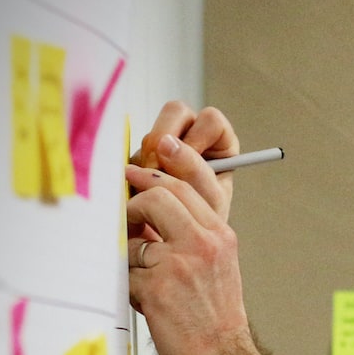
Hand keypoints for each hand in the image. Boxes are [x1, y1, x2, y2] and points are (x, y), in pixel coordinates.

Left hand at [127, 134, 259, 354]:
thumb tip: (153, 208)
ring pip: (137, 229)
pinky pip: (126, 267)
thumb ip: (192, 235)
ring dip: (130, 246)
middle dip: (135, 199)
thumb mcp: (216, 266)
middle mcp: (205, 243)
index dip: (168, 164)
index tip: (150, 154)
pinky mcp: (158, 286)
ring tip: (141, 269)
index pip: (194, 182)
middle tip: (125, 211)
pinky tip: (143, 297)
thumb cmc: (214, 318)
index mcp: (221, 235)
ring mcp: (181, 263)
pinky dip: (128, 280)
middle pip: (161, 194)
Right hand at [133, 101, 239, 219]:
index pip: (210, 120)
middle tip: (158, 172)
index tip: (188, 164)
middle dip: (163, 141)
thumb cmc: (205, 223)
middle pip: (175, 112)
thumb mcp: (209, 201)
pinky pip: (133, 154)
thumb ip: (194, 172)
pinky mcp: (142, 159)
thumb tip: (166, 142)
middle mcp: (193, 137)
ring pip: (151, 134)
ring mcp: (165, 146)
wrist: (181, 242)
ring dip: (148, 160)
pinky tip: (142, 192)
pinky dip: (134, 171)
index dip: (197, 138)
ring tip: (154, 189)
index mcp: (220, 143)